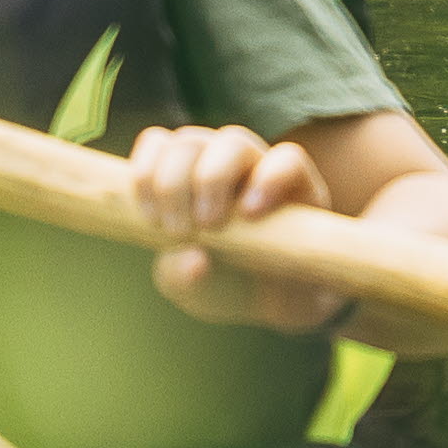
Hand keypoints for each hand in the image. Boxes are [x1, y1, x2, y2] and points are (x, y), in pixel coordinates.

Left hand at [131, 122, 342, 324]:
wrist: (275, 305)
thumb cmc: (223, 283)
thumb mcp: (188, 287)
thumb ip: (179, 274)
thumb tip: (194, 258)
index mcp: (183, 173)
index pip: (158, 143)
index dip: (145, 173)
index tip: (150, 218)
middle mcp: (219, 161)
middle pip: (188, 142)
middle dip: (173, 185)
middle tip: (179, 231)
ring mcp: (260, 167)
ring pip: (233, 141)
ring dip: (212, 178)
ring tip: (211, 224)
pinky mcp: (302, 183)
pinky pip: (289, 158)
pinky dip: (269, 178)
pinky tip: (252, 213)